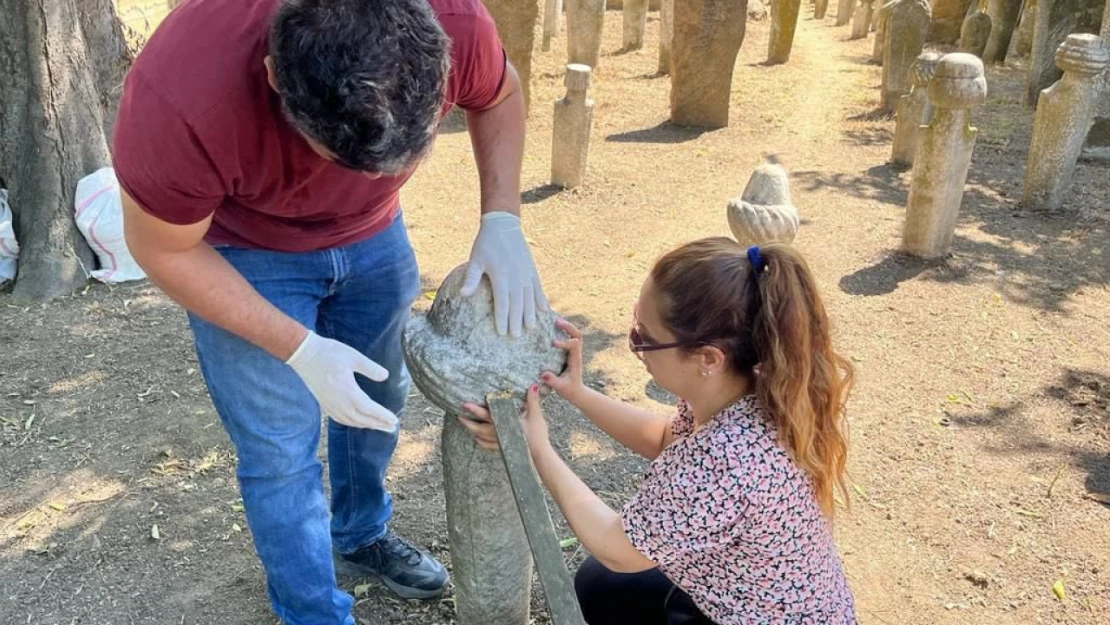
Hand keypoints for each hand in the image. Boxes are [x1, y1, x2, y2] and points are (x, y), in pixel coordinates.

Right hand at [285, 331, 397, 430]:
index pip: (369, 409)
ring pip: (351, 421)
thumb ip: (370, 368)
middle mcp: (339, 403)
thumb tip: (386, 376)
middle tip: (392, 427)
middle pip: (362, 419)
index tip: (394, 420)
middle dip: (378, 424)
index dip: (382, 416)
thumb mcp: (353, 356)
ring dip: (366, 425)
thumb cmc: (329, 353)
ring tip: (379, 426)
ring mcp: (330, 405)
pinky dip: (352, 423)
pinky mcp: (324, 403)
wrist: (304, 354)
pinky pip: (340, 419)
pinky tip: (357, 422)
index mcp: (348, 392)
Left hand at [459, 385, 551, 454]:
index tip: (465, 404)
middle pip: (479, 427)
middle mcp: (499, 432)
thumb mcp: (536, 415)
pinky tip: (477, 439)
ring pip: (481, 436)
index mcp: (505, 423)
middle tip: (459, 415)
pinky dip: (481, 442)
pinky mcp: (502, 449)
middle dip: (468, 421)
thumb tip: (533, 385)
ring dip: (472, 430)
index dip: (475, 409)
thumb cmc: (537, 434)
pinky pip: (488, 446)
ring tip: (465, 424)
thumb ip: (532, 400)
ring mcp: (499, 442)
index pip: (487, 414)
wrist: (540, 454)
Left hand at [460, 212, 548, 336]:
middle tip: (516, 337)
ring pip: (529, 298)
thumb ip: (471, 278)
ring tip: (531, 328)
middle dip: (516, 321)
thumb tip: (463, 294)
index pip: (502, 302)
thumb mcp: (475, 259)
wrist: (503, 225)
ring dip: (530, 314)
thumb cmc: (486, 243)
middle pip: (517, 303)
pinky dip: (541, 299)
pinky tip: (544, 310)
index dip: (502, 318)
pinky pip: (538, 287)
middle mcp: (515, 277)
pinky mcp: (532, 269)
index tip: (502, 332)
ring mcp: (526, 273)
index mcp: (501, 276)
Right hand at [540, 318, 584, 400]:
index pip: (575, 345)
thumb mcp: (560, 388)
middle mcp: (576, 353)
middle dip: (568, 327)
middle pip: (577, 335)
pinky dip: (563, 330)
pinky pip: (568, 337)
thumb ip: (553, 381)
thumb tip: (543, 373)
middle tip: (556, 321)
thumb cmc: (569, 390)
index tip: (553, 343)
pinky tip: (552, 326)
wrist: (576, 391)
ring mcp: (573, 351)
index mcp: (575, 360)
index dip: (565, 341)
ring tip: (555, 320)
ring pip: (574, 334)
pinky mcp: (568, 352)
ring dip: (566, 326)